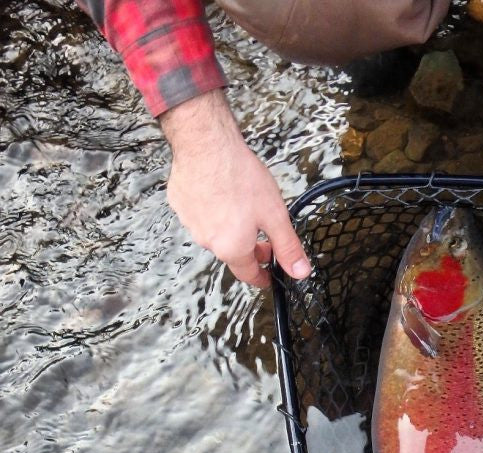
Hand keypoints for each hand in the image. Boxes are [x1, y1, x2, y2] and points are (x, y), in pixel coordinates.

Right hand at [161, 90, 310, 287]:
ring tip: (244, 207)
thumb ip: (288, 247)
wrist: (206, 142)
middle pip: (233, 253)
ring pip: (216, 234)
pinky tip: (222, 193)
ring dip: (231, 228)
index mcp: (231, 248)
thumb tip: (299, 272)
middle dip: (250, 249)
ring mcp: (190, 222)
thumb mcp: (275, 216)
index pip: (249, 275)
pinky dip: (212, 210)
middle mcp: (208, 241)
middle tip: (264, 238)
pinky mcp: (180, 203)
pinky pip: (200, 214)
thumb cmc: (239, 175)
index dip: (262, 277)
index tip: (267, 276)